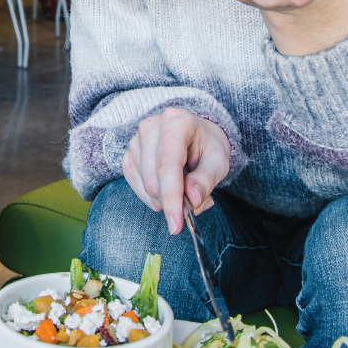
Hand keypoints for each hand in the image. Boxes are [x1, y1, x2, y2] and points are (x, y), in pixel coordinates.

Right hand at [122, 108, 230, 234]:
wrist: (195, 133)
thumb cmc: (207, 146)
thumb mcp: (218, 161)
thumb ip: (206, 180)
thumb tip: (191, 200)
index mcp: (176, 122)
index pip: (168, 165)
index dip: (171, 197)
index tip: (176, 226)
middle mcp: (150, 127)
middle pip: (154, 179)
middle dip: (173, 201)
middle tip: (194, 202)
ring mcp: (136, 139)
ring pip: (145, 185)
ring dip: (165, 199)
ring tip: (184, 189)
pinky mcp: (128, 152)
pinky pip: (134, 184)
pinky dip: (151, 196)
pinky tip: (166, 190)